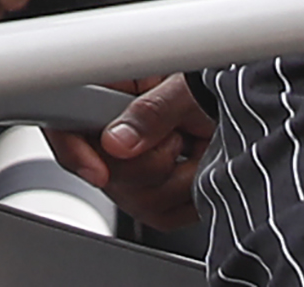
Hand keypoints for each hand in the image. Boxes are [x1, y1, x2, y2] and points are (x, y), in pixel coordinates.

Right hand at [48, 74, 213, 237]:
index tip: (98, 172)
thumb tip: (117, 142)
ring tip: (196, 145)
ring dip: (178, 176)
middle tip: (177, 135)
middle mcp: (111, 139)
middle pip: (105, 174)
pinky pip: (164, 216)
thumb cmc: (208, 87)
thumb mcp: (182, 88)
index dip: (75, 152)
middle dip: (149, 161)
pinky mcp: (159, 201)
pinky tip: (201, 166)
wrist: (240, 107)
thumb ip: (150, 111)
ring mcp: (133, 174)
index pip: (64, 128)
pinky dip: (191, 196)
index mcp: (105, 97)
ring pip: (135, 201)